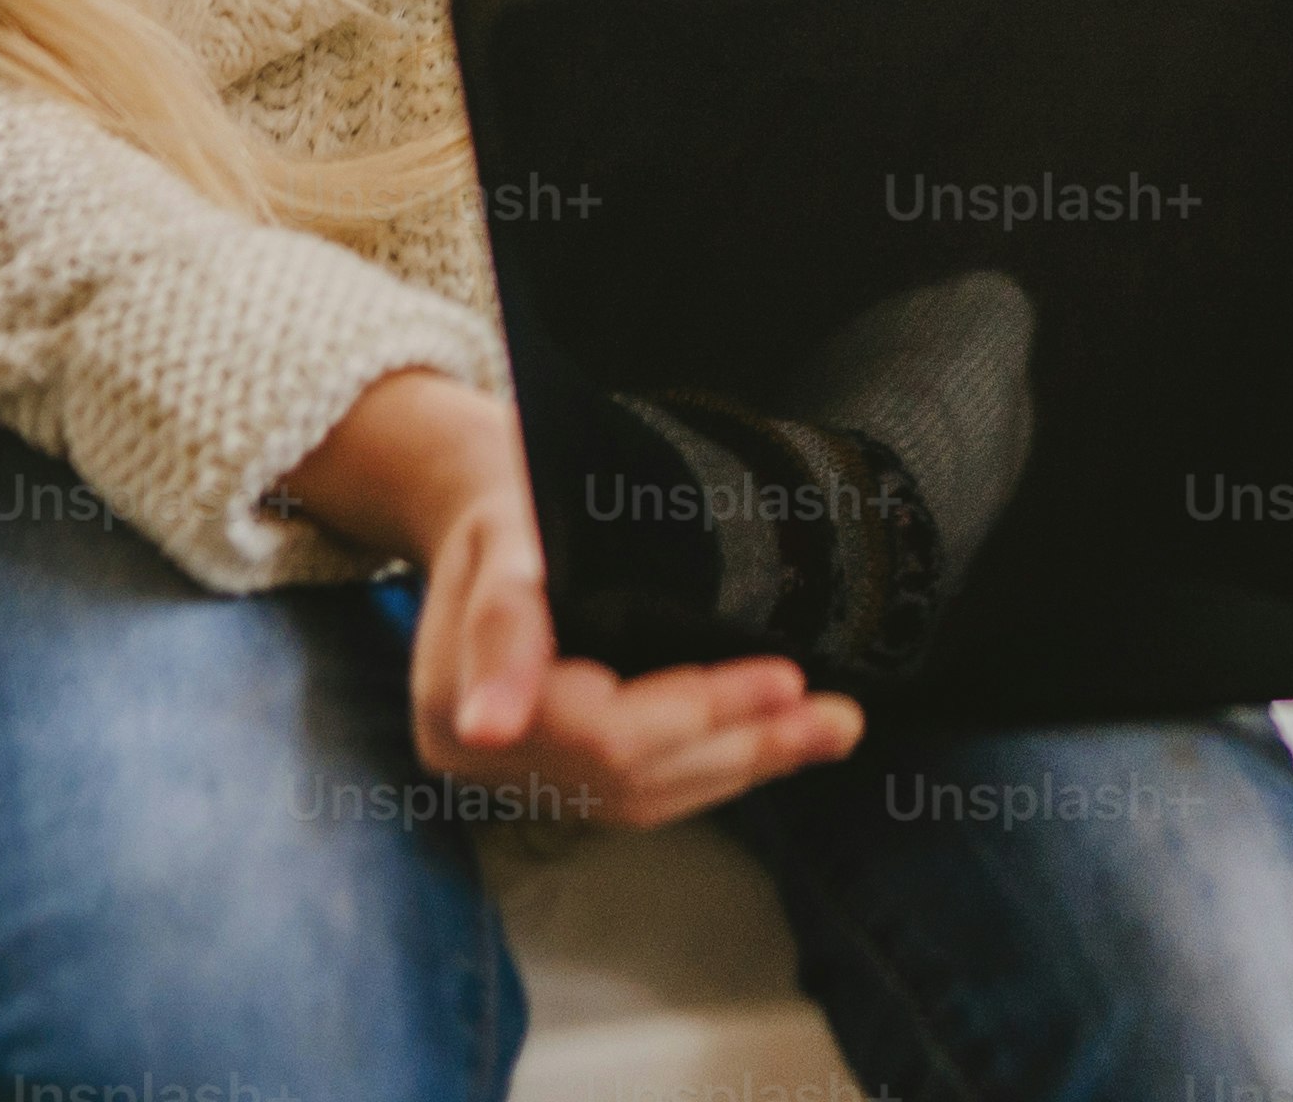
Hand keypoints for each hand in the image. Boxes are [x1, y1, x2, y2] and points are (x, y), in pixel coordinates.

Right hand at [289, 366, 862, 829]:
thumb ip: (502, 623)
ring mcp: (518, 772)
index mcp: (455, 698)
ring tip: (830, 730)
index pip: (596, 729)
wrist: (478, 504)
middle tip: (837, 715)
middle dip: (741, 741)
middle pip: (628, 772)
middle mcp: (479, 756)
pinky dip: (716, 765)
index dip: (694, 712)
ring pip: (644, 793)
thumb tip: (489, 726)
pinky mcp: (556, 774)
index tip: (786, 683)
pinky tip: (777, 741)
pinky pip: (643, 789)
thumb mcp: (503, 532)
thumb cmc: (508, 498)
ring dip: (745, 763)